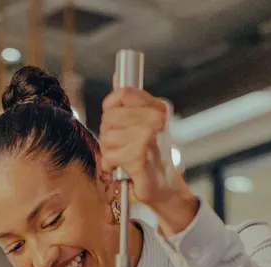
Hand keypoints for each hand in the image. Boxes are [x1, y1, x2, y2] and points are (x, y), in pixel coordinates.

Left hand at [99, 86, 198, 234]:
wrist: (164, 186)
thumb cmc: (151, 156)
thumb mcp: (142, 124)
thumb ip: (129, 102)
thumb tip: (118, 77)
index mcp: (158, 108)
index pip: (122, 93)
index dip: (111, 108)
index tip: (116, 122)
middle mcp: (155, 119)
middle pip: (109, 116)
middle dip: (108, 134)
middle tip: (122, 146)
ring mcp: (148, 136)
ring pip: (107, 136)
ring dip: (109, 151)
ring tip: (123, 157)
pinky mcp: (139, 156)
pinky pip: (109, 155)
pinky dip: (110, 165)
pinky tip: (122, 168)